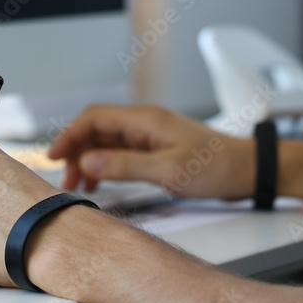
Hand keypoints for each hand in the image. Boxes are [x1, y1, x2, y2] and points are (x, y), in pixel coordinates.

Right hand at [48, 105, 254, 199]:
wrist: (249, 169)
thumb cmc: (216, 166)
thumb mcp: (168, 169)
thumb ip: (126, 165)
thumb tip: (87, 160)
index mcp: (144, 120)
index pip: (94, 118)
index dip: (70, 135)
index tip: (54, 156)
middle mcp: (144, 123)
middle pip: (96, 129)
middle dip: (75, 150)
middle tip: (65, 177)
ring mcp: (149, 135)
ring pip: (106, 142)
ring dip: (89, 159)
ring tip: (80, 184)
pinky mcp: (156, 149)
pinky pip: (120, 152)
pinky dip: (105, 165)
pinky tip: (101, 181)